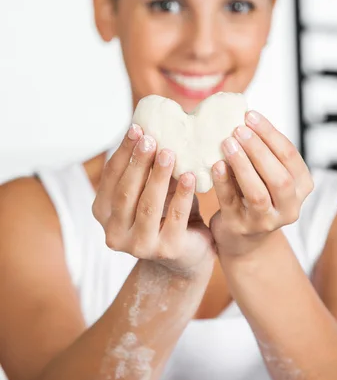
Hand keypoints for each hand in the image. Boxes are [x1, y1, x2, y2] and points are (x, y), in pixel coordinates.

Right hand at [92, 125, 216, 277]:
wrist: (187, 254)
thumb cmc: (165, 212)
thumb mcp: (148, 189)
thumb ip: (143, 167)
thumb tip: (148, 126)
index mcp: (103, 212)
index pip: (111, 177)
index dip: (122, 152)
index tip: (137, 129)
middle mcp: (114, 232)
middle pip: (125, 192)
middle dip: (138, 163)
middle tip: (151, 139)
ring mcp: (138, 246)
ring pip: (147, 206)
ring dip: (158, 177)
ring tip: (170, 153)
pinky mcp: (166, 250)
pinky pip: (175, 218)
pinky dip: (182, 195)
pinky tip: (191, 177)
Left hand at [209, 110, 313, 258]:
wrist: (244, 238)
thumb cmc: (255, 194)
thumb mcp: (268, 174)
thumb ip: (263, 152)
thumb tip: (243, 117)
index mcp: (302, 187)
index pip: (290, 156)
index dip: (270, 134)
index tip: (250, 116)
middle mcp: (290, 207)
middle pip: (280, 177)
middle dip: (259, 149)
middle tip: (239, 129)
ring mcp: (266, 221)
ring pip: (258, 193)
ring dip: (243, 165)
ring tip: (227, 143)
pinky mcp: (240, 227)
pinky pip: (231, 202)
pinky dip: (223, 182)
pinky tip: (216, 164)